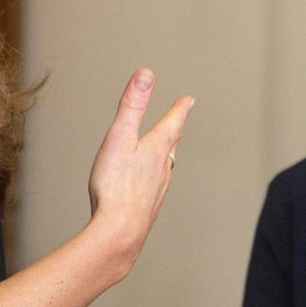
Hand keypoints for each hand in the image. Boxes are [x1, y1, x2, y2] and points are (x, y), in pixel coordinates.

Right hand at [87, 70, 192, 275]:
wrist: (120, 231)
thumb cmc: (116, 185)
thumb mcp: (120, 136)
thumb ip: (132, 105)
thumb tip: (145, 75)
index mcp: (156, 148)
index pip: (172, 122)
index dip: (179, 109)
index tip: (189, 100)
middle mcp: (162, 169)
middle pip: (172, 144)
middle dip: (175, 129)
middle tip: (180, 119)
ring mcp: (157, 190)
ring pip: (166, 167)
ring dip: (166, 155)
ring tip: (166, 151)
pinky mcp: (148, 208)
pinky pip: (155, 188)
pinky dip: (155, 180)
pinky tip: (148, 187)